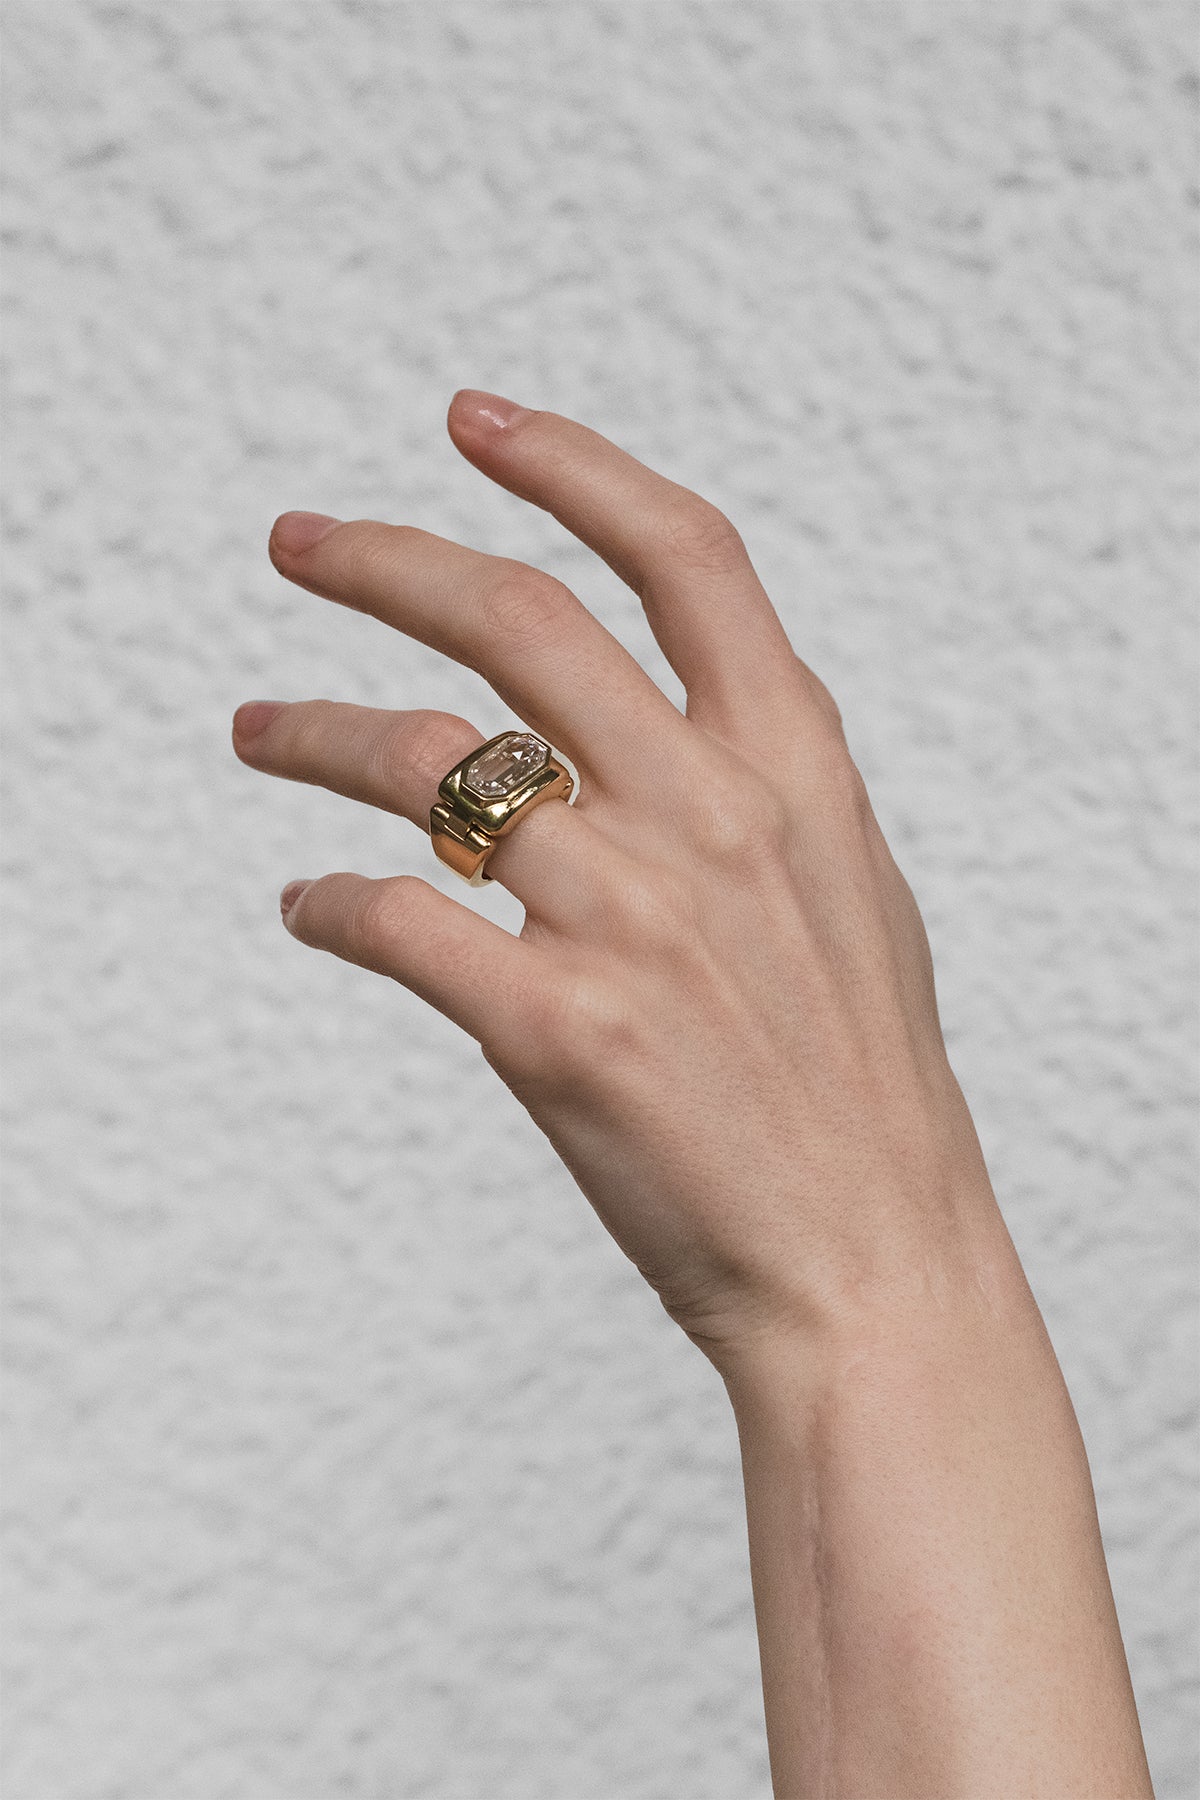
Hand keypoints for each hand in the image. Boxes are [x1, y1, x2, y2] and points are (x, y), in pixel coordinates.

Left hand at [233, 391, 1006, 1370]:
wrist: (869, 1261)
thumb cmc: (858, 1086)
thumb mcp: (850, 893)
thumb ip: (762, 789)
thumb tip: (668, 727)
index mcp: (794, 766)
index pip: (684, 556)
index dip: (572, 465)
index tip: (474, 422)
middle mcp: (711, 814)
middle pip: (518, 619)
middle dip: (386, 556)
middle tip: (296, 540)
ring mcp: (633, 917)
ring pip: (425, 762)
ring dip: (314, 731)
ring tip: (255, 726)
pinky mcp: (558, 1030)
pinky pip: (394, 924)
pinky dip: (327, 905)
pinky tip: (307, 907)